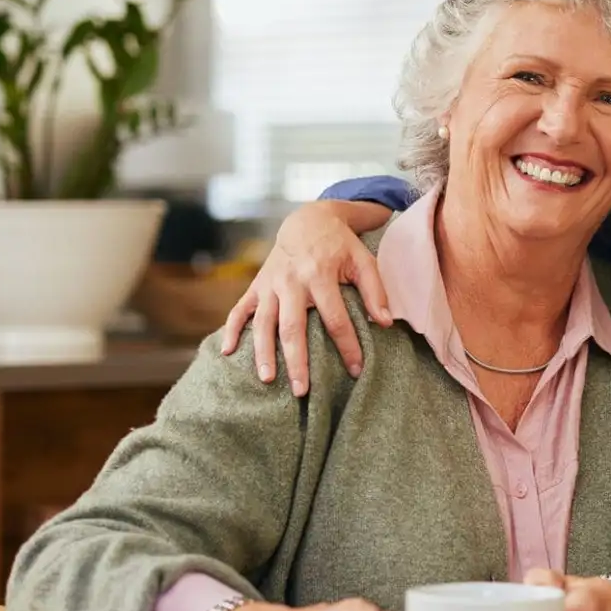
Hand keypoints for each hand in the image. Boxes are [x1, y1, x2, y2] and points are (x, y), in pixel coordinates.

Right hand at [219, 201, 391, 394]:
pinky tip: (227, 352)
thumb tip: (384, 322)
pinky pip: (239, 309)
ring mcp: (270, 284)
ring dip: (263, 352)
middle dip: (296, 360)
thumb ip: (375, 290)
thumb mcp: (363, 260)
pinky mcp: (256, 285)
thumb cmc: (340, 245)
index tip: (356, 370)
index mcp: (320, 274)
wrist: (307, 220)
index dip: (347, 346)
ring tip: (267, 379)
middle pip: (292, 326)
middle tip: (302, 390)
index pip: (335, 318)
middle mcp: (291, 281)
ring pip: (263, 322)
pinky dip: (232, 329)